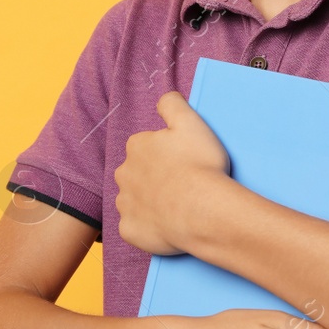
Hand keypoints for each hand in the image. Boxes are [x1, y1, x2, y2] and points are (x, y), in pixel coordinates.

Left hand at [115, 91, 232, 254]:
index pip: (145, 146)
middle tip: (180, 186)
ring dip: (149, 203)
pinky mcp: (129, 230)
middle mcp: (124, 173)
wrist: (204, 211)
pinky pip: (135, 227)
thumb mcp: (191, 122)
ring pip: (134, 201)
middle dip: (152, 178)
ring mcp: (125, 204)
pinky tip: (166, 226)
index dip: (164, 154)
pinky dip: (147, 228)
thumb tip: (164, 99)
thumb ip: (173, 104)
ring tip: (176, 208)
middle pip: (136, 173)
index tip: (181, 163)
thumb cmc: (200, 165)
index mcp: (137, 146)